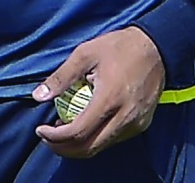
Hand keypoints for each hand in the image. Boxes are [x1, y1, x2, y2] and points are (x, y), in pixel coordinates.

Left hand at [32, 27, 164, 158]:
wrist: (157, 47)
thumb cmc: (119, 47)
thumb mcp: (86, 53)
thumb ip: (62, 76)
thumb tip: (38, 95)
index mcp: (109, 98)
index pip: (78, 132)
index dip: (55, 137)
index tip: (41, 130)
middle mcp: (124, 117)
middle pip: (89, 148)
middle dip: (64, 148)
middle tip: (48, 137)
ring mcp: (135, 124)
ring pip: (101, 146)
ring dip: (79, 145)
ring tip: (63, 130)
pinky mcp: (142, 125)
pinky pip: (114, 139)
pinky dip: (96, 138)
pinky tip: (86, 124)